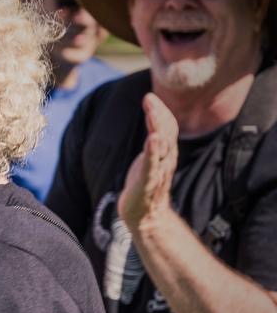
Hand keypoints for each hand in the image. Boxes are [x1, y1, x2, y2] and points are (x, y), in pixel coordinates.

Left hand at [118, 93, 178, 230]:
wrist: (144, 215)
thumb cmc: (144, 184)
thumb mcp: (149, 158)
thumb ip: (153, 140)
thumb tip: (153, 118)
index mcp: (165, 152)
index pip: (167, 127)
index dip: (161, 111)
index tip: (150, 97)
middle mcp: (165, 159)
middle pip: (167, 132)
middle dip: (159, 114)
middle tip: (149, 98)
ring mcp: (158, 171)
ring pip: (162, 146)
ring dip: (157, 127)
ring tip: (152, 113)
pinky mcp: (148, 183)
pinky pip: (153, 165)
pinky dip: (153, 151)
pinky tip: (153, 139)